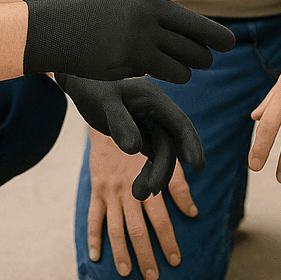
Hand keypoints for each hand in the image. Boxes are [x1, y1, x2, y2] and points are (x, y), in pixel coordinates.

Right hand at [24, 0, 237, 83]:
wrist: (55, 31)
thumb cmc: (84, 12)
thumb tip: (170, 7)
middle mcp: (148, 8)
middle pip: (198, 27)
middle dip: (218, 39)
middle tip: (226, 45)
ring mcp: (143, 32)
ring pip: (189, 54)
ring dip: (196, 62)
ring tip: (197, 63)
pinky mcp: (136, 56)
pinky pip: (173, 71)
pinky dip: (176, 74)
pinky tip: (172, 72)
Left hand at [57, 75, 204, 197]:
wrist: (82, 85)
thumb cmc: (92, 88)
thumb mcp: (103, 103)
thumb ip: (119, 123)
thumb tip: (134, 148)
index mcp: (153, 98)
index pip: (179, 122)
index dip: (190, 143)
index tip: (197, 165)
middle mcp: (157, 111)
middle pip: (171, 143)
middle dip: (164, 168)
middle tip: (152, 190)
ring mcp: (152, 124)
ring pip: (162, 154)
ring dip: (154, 176)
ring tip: (137, 195)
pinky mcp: (144, 135)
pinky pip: (152, 158)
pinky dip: (147, 174)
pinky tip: (139, 190)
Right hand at [87, 130, 197, 279]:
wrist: (115, 121)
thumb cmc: (147, 141)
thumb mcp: (167, 158)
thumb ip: (179, 186)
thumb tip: (193, 212)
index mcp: (148, 185)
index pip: (160, 221)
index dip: (168, 242)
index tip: (174, 261)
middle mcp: (128, 192)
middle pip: (137, 230)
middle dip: (145, 255)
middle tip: (152, 277)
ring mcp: (110, 193)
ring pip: (115, 228)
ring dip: (120, 252)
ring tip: (126, 272)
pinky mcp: (96, 190)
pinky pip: (93, 218)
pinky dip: (93, 238)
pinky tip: (95, 257)